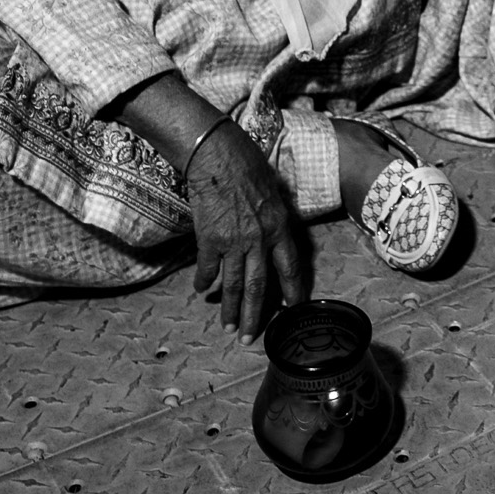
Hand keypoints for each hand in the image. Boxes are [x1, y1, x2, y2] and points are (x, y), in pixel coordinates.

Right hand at [184, 121, 306, 341]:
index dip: (292, 291)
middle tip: (250, 339)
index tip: (292, 310)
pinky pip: (208, 268)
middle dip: (256, 316)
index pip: (290, 267)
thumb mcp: (274, 193)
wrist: (216, 154)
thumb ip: (275, 220)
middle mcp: (259, 239)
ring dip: (230, 309)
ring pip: (234, 284)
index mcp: (279, 227)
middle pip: (260, 286)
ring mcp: (233, 241)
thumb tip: (276, 240)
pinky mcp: (209, 238)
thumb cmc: (247, 166)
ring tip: (228, 327)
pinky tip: (203, 291)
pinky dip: (205, 282)